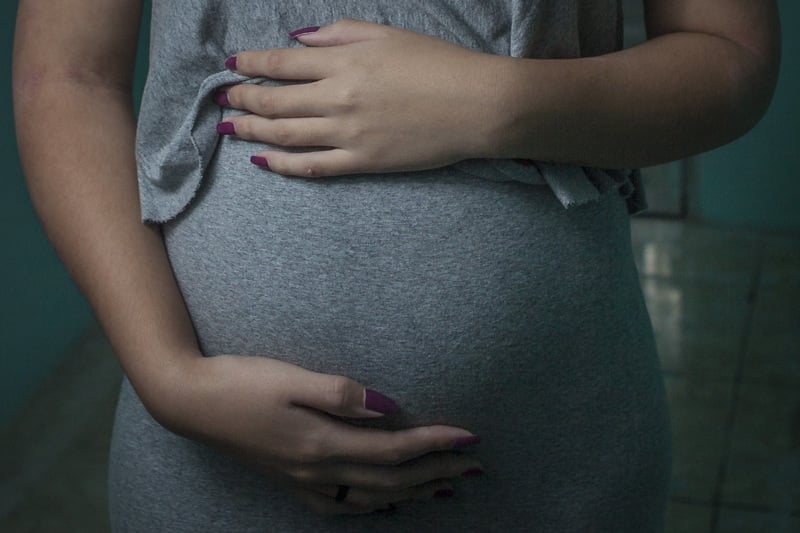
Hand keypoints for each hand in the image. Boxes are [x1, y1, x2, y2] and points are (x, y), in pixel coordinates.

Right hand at [174, 354, 482, 514]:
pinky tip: (387, 502)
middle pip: (392, 480)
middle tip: (475, 465)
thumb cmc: (240, 382)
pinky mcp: (292, 481)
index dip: (436, 443)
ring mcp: (303, 482)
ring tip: (447, 487)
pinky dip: (375, 506)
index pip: (395, 449)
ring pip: (373, 498)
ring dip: (415, 493)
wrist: (190, 403)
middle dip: (437, 473)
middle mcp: (317, 471)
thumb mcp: (290, 378)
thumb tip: (389, 407)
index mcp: (321, 443)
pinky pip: (344, 504)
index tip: (471, 435)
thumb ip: (341, 394)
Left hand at [218, 19, 502, 176]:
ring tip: (229, 130)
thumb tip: (299, 40)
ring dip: (252, 132)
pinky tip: (263, 162)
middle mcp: (336, 98)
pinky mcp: (362, 162)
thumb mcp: (388, 34)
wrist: (476, 106)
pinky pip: (313, 167)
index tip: (231, 65)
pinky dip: (283, 165)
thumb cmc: (438, 64)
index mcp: (342, 62)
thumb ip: (339, 34)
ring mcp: (347, 134)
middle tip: (223, 101)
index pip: (281, 64)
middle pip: (274, 102)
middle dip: (241, 100)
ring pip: (285, 135)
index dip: (250, 64)